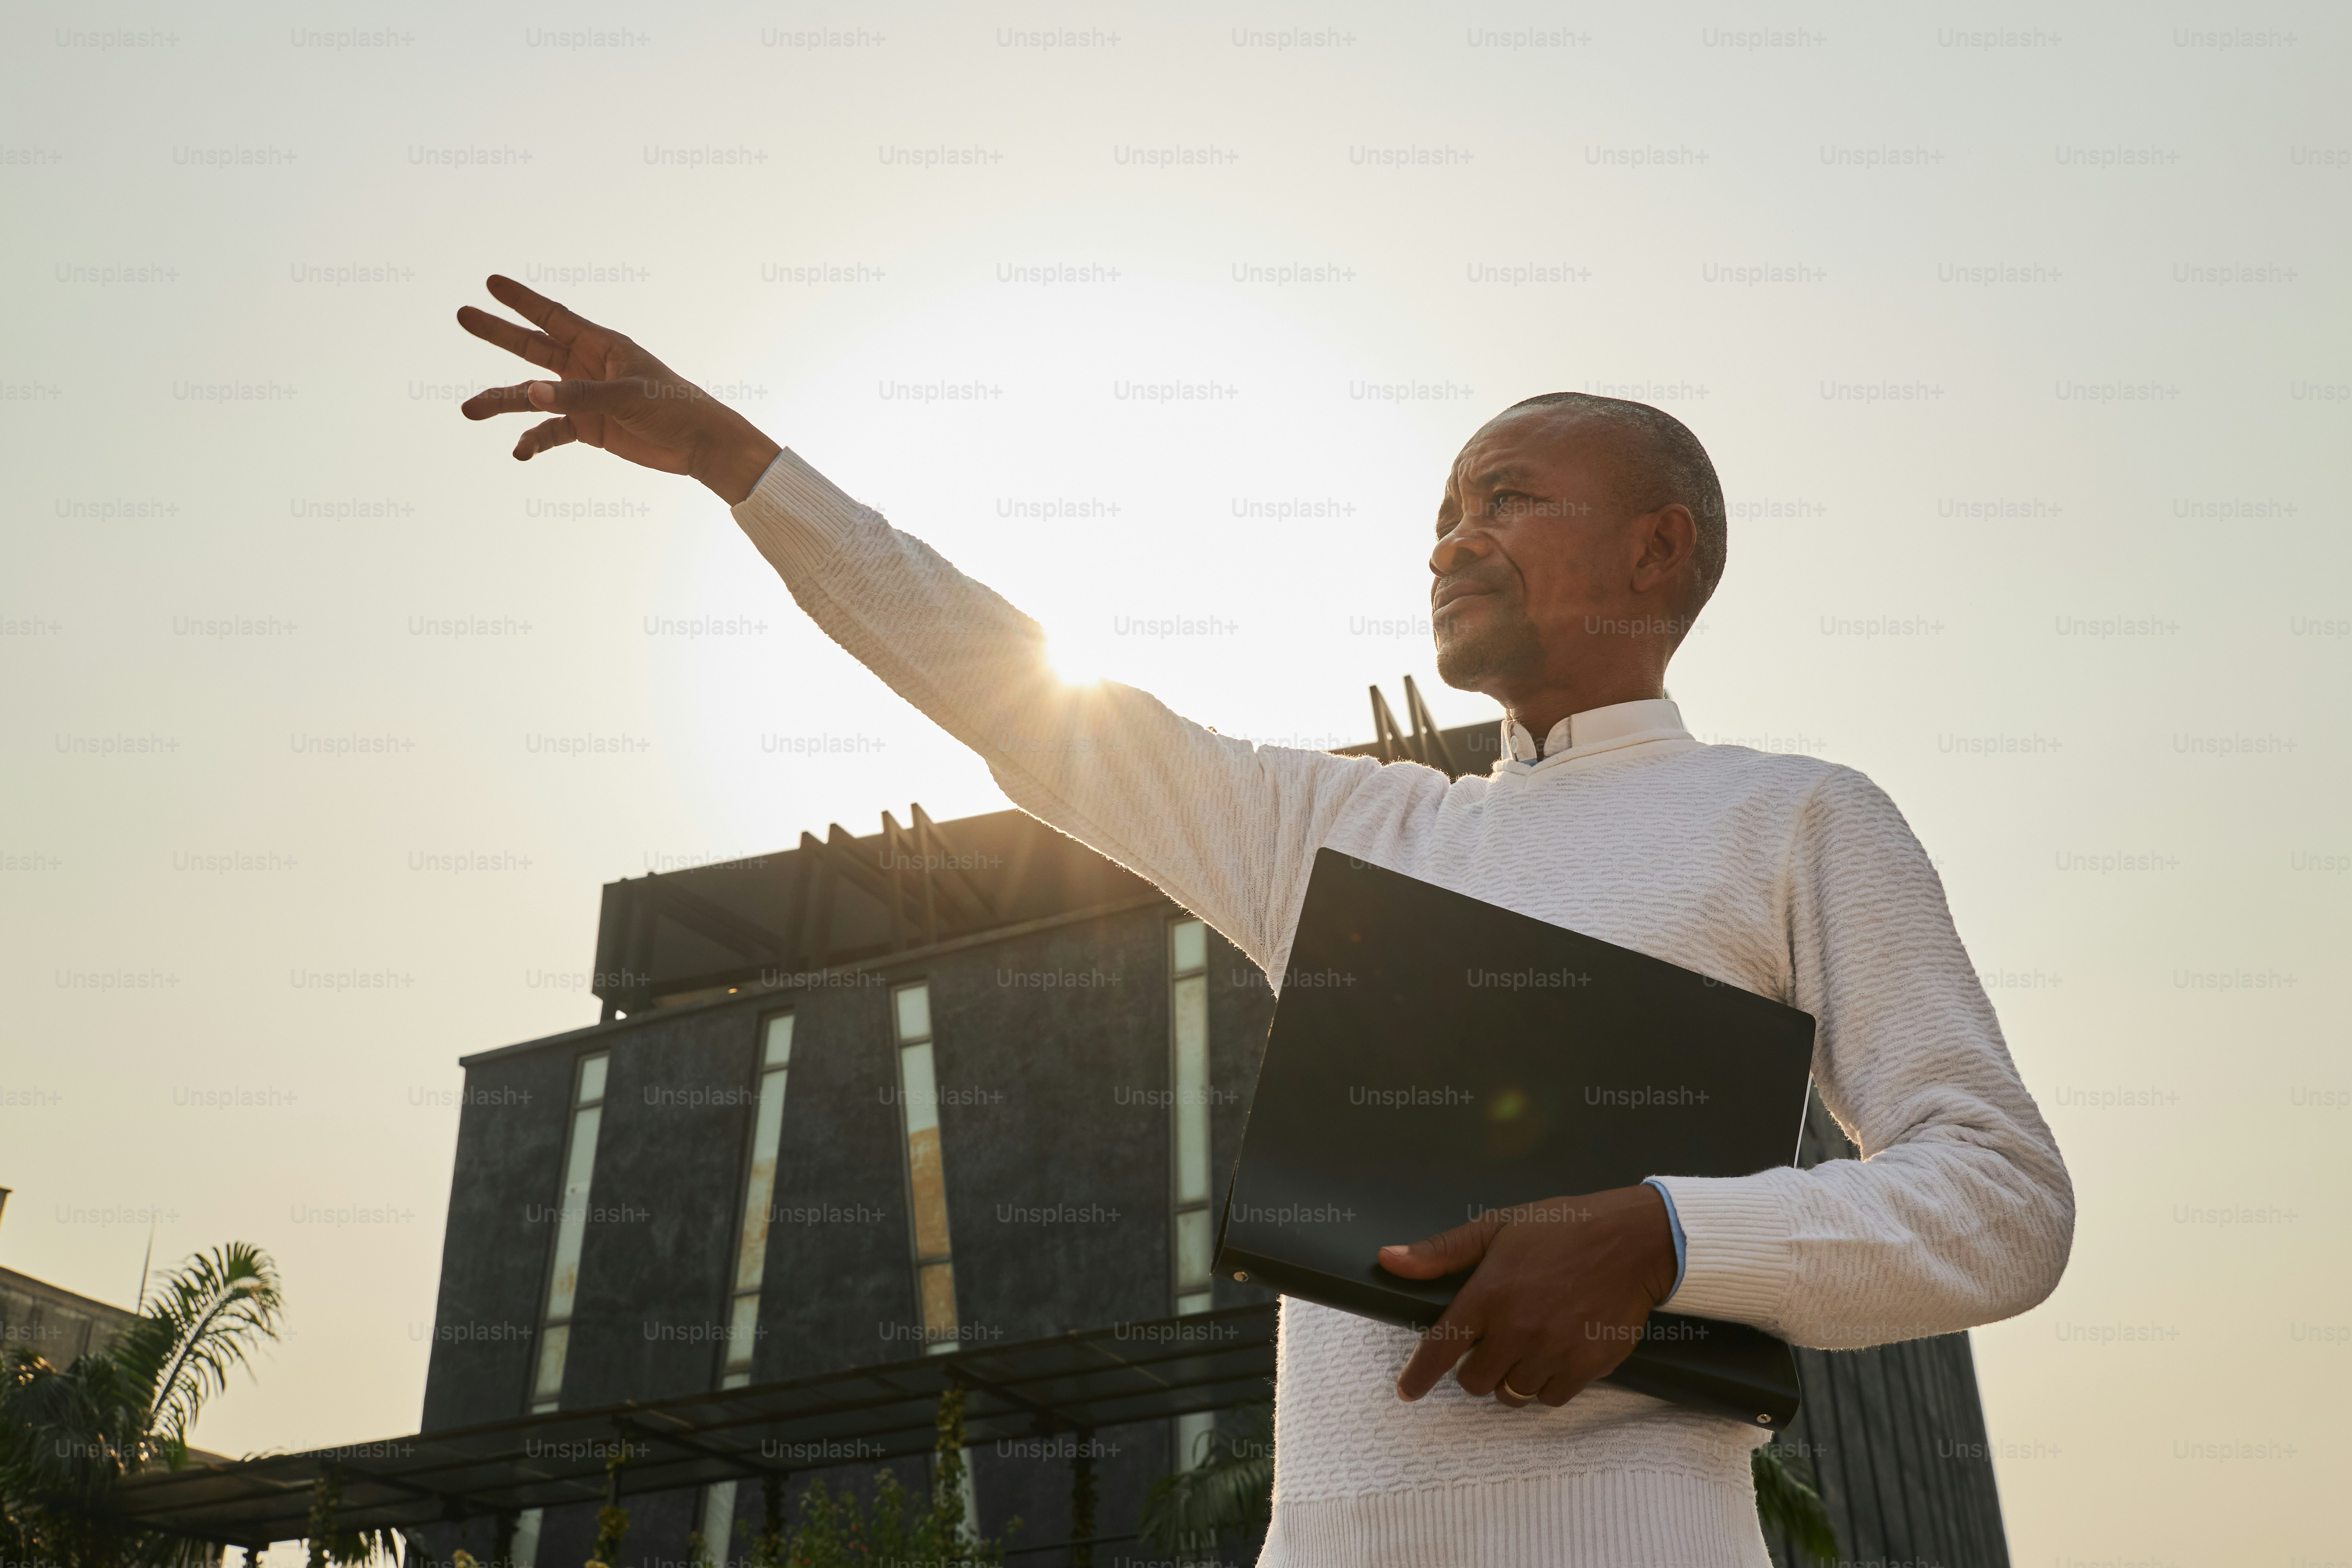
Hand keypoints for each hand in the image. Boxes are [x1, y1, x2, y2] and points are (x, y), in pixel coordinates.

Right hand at [456, 274, 780, 503]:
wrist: (700, 445)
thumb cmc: (674, 407)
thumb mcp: (627, 396)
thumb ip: (579, 396)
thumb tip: (531, 394)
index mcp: (601, 346)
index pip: (553, 317)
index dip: (521, 300)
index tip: (490, 283)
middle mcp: (587, 367)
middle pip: (533, 347)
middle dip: (498, 334)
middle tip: (461, 316)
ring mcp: (584, 398)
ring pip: (533, 395)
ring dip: (503, 400)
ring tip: (468, 409)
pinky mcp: (588, 428)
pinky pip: (552, 432)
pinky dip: (535, 441)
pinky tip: (519, 452)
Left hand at [1381, 1184, 1676, 1408]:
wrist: (1633, 1240)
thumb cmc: (1562, 1229)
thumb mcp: (1496, 1227)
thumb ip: (1441, 1251)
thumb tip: (1388, 1260)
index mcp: (1489, 1294)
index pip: (1441, 1348)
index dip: (1419, 1375)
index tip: (1407, 1390)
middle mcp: (1518, 1329)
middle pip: (1475, 1381)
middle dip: (1475, 1368)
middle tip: (1492, 1344)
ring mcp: (1554, 1351)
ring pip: (1512, 1394)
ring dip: (1511, 1377)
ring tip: (1526, 1346)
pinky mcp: (1587, 1367)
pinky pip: (1550, 1398)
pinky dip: (1546, 1385)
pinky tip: (1553, 1355)